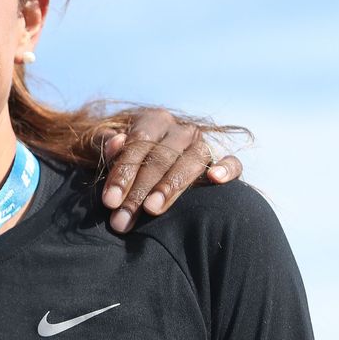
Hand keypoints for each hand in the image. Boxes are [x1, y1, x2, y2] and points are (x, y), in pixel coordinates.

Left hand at [100, 108, 242, 232]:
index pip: (138, 143)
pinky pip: (233, 162)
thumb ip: (105, 145)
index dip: (122, 172)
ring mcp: (202, 144)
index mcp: (153, 120)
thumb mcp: (106, 151)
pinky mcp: (222, 161)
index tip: (109, 201)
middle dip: (139, 190)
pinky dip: (227, 168)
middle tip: (122, 219)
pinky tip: (215, 179)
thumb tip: (117, 141)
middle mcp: (180, 130)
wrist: (147, 168)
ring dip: (172, 185)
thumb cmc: (123, 162)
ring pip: (193, 160)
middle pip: (162, 157)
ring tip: (152, 208)